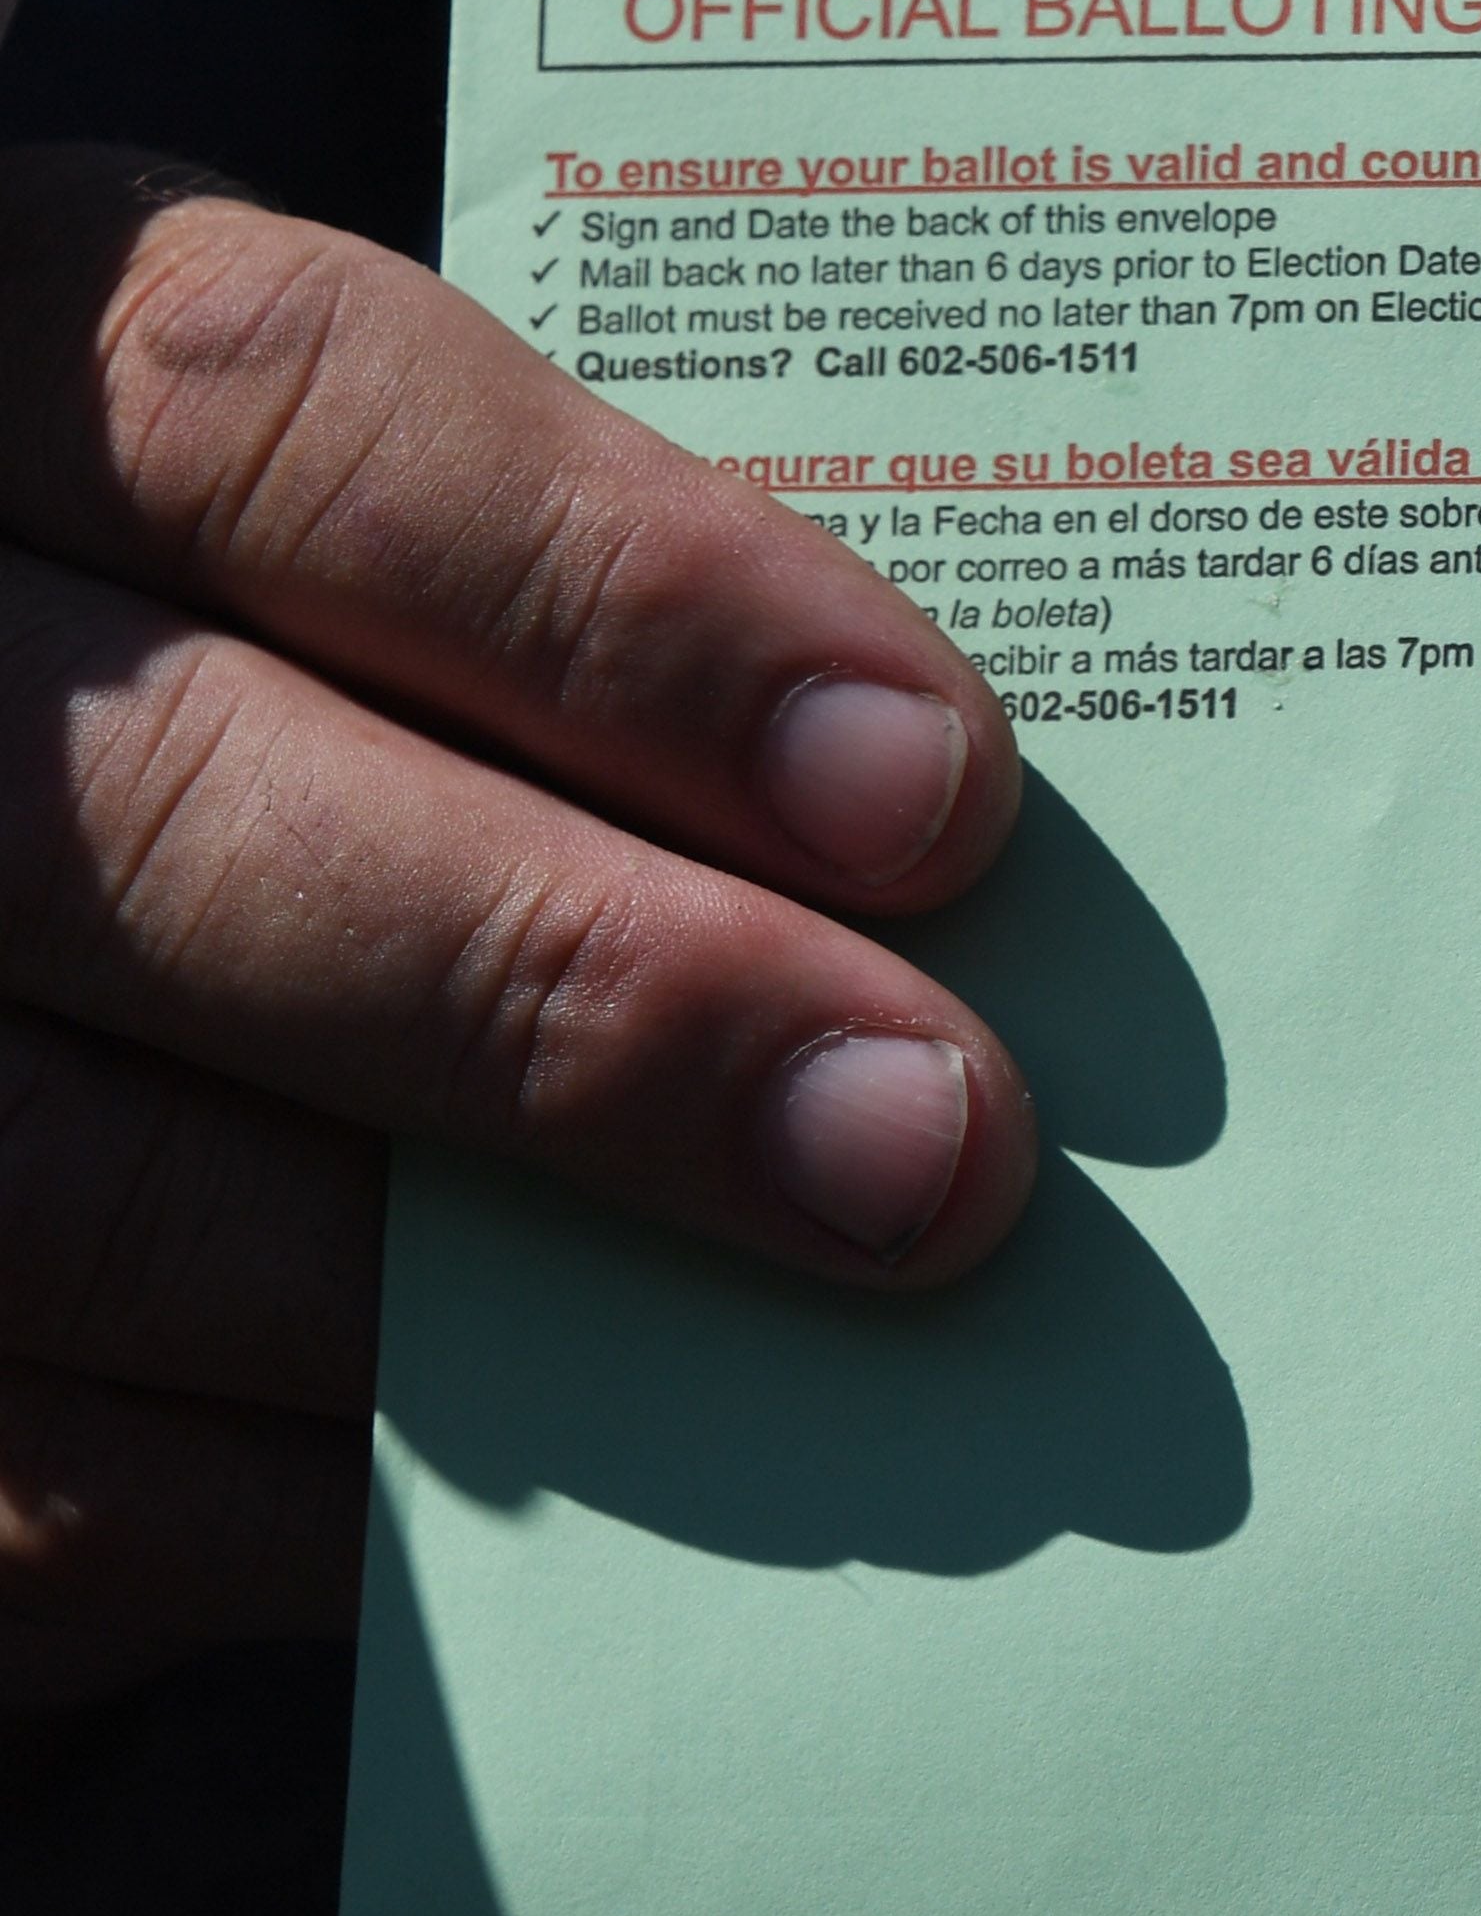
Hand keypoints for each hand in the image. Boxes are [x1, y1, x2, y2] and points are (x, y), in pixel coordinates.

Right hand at [0, 0, 1036, 1705]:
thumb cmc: (232, 657)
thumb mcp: (304, 513)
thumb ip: (541, 569)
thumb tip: (950, 798)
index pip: (268, 414)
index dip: (620, 599)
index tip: (944, 786)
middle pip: (165, 818)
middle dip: (582, 997)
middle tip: (937, 1139)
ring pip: (56, 1173)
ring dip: (460, 1290)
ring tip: (804, 1346)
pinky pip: (2, 1466)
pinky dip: (280, 1501)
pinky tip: (554, 1500)